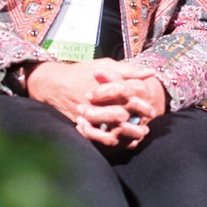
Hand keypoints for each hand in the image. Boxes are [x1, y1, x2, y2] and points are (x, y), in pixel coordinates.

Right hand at [26, 60, 164, 148]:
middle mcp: (97, 103)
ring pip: (108, 131)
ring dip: (124, 136)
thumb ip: (129, 70)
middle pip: (120, 117)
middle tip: (145, 129)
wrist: (55, 83)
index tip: (152, 112)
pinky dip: (108, 140)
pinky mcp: (80, 124)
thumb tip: (151, 73)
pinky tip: (118, 141)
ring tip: (136, 138)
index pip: (129, 99)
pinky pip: (96, 137)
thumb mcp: (107, 65)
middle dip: (135, 124)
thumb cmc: (83, 72)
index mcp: (106, 87)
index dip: (143, 106)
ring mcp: (88, 115)